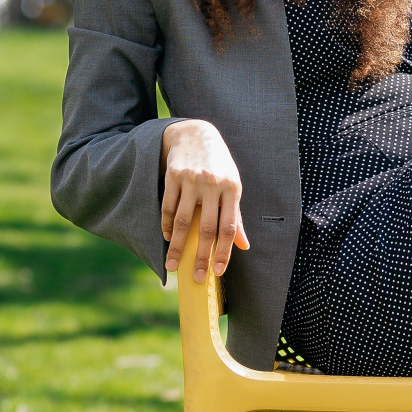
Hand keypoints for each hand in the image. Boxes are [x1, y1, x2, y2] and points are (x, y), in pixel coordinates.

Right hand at [161, 120, 249, 281]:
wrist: (195, 133)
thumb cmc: (218, 165)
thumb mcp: (232, 185)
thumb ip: (236, 216)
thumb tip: (244, 246)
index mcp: (232, 188)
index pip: (229, 227)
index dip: (224, 251)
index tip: (218, 272)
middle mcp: (213, 184)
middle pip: (206, 228)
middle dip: (200, 256)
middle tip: (195, 278)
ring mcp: (192, 179)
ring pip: (183, 220)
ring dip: (177, 246)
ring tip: (172, 265)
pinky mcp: (173, 175)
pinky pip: (168, 206)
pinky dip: (167, 225)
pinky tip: (168, 238)